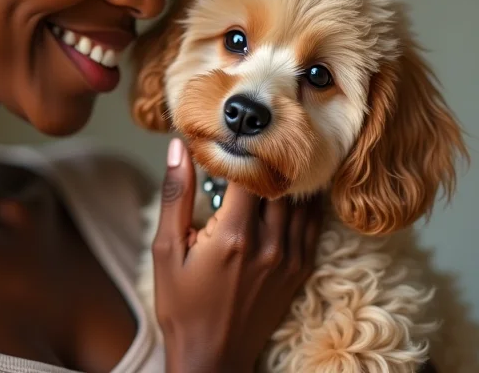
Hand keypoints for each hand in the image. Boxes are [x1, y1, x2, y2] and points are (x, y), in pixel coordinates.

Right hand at [153, 138, 322, 372]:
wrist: (211, 359)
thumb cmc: (182, 304)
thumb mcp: (167, 249)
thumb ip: (176, 195)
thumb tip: (178, 148)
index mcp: (233, 235)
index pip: (249, 172)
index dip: (243, 145)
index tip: (235, 128)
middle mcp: (268, 243)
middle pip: (279, 182)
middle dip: (268, 155)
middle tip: (261, 130)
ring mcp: (288, 258)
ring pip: (300, 200)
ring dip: (290, 174)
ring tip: (281, 148)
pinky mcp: (298, 270)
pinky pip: (312, 224)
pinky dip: (306, 200)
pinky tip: (298, 184)